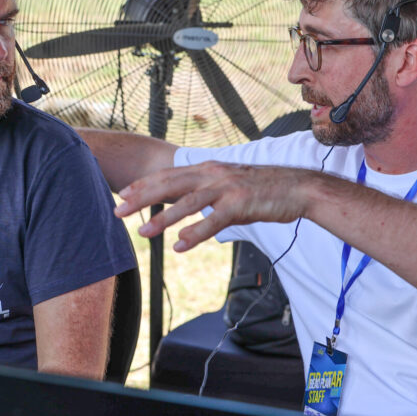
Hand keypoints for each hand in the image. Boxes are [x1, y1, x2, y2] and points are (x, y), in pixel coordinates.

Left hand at [114, 161, 312, 251]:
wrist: (298, 187)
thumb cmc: (262, 190)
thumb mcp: (228, 189)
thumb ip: (204, 201)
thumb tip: (181, 225)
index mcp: (208, 169)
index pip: (169, 175)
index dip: (144, 185)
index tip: (122, 195)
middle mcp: (213, 174)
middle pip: (170, 185)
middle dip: (142, 198)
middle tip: (118, 211)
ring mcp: (227, 188)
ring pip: (188, 203)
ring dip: (163, 219)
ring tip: (143, 233)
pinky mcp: (241, 204)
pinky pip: (214, 221)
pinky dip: (195, 234)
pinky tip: (180, 247)